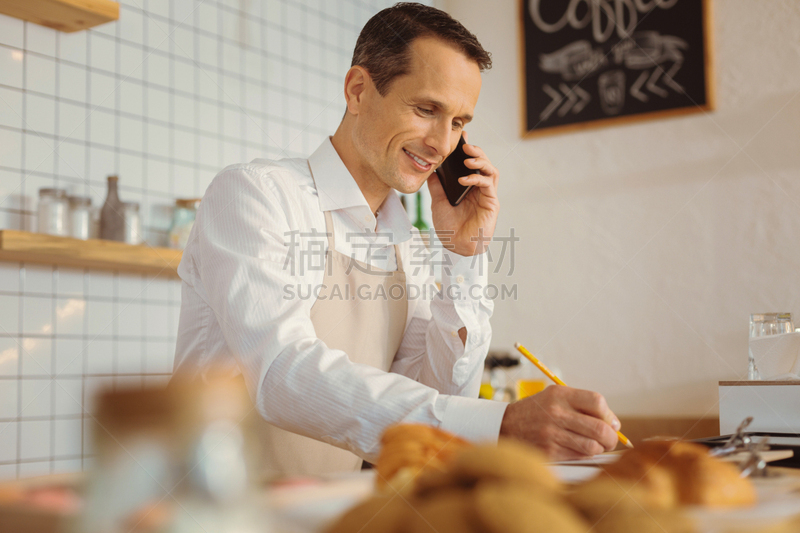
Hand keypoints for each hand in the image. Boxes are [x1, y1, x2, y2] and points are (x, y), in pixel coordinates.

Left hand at [427, 132, 498, 256]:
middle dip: (476, 151)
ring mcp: (487, 194)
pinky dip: (476, 178)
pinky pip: (488, 184)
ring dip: (480, 161)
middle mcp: (479, 188)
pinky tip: (464, 179)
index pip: (471, 163)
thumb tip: (430, 168)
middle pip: (483, 163)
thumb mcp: (438, 201)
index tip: (461, 137)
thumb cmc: (449, 226)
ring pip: (490, 170)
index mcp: (468, 186)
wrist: (455, 246)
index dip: (468, 149)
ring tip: (467, 158)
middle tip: (465, 144)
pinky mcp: (491, 202)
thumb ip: (436, 185)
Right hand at [498, 386, 620, 460]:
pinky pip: (579, 456)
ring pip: (592, 446)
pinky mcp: (549, 451)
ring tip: (595, 445)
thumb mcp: (554, 397)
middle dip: (611, 437)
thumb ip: (581, 405)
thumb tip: (614, 424)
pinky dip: (584, 454)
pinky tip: (578, 449)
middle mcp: (556, 412)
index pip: (597, 401)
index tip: (611, 423)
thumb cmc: (537, 411)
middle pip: (599, 427)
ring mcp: (552, 433)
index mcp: (559, 394)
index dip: (609, 415)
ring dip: (599, 448)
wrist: (506, 425)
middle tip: (610, 439)